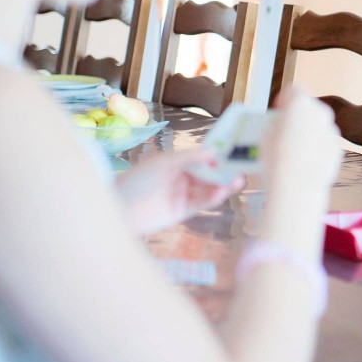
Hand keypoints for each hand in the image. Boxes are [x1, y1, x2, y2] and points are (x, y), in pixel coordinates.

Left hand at [116, 147, 243, 234]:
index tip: (232, 152)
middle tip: (241, 168)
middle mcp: (180, 178)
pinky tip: (222, 191)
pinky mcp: (182, 211)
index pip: (200, 158)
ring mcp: (182, 195)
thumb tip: (213, 151)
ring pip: (207, 189)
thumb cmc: (138, 180)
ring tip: (237, 180)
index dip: (215, 156)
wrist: (120, 209)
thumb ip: (189, 157)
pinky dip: (213, 197)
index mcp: (175, 163)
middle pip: (207, 174)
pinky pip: (201, 203)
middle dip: (223, 171)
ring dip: (222, 185)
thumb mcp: (164, 163)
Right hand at [264, 87, 341, 191]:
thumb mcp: (265, 136)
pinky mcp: (338, 149)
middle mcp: (320, 112)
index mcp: (300, 103)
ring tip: (295, 150)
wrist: (297, 187)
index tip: (277, 111)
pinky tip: (306, 162)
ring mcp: (332, 131)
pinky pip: (325, 143)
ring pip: (319, 125)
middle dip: (298, 116)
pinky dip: (318, 147)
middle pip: (309, 107)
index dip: (284, 99)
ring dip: (309, 132)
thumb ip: (276, 125)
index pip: (293, 90)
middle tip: (285, 131)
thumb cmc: (276, 159)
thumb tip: (279, 128)